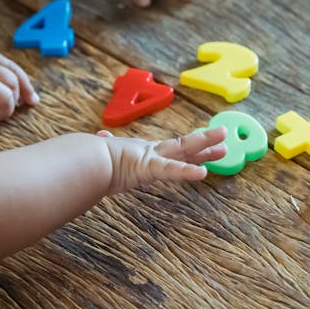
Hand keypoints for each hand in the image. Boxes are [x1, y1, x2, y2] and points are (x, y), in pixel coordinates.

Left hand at [0, 50, 38, 127]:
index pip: (5, 97)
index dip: (5, 111)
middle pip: (13, 81)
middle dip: (15, 98)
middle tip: (9, 111)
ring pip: (13, 68)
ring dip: (24, 83)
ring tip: (32, 98)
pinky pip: (4, 60)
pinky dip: (14, 70)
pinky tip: (19, 81)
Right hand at [97, 126, 226, 193]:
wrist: (84, 160)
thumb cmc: (92, 157)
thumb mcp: (103, 152)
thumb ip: (104, 143)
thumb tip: (100, 136)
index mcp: (143, 154)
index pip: (171, 150)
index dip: (189, 147)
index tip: (204, 144)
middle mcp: (151, 153)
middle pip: (184, 146)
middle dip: (205, 142)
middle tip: (224, 137)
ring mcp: (151, 159)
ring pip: (184, 149)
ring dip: (205, 144)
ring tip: (225, 140)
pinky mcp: (148, 167)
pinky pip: (170, 171)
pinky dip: (187, 171)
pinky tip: (203, 173)